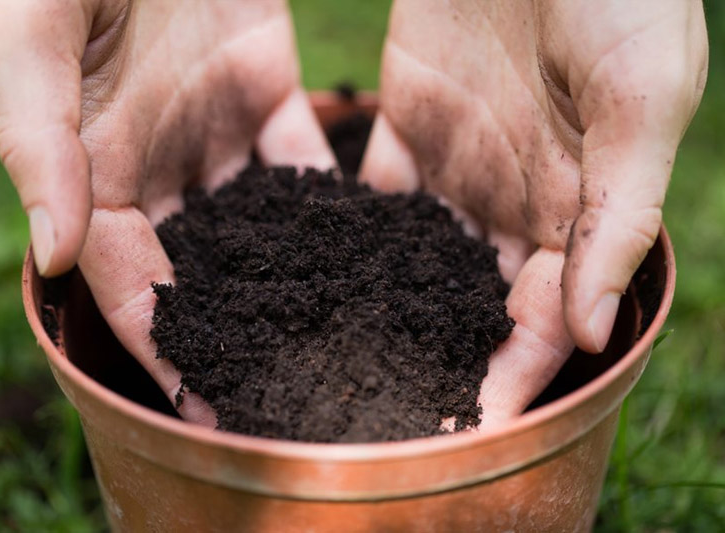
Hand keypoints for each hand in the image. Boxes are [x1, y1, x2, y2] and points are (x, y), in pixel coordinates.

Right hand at [0, 0, 334, 421]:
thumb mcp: (33, 34)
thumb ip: (42, 144)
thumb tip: (57, 258)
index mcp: (96, 166)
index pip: (131, 278)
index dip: (165, 344)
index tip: (206, 406)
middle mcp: (157, 162)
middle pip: (203, 268)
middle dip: (240, 333)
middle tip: (289, 394)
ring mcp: (212, 128)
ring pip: (259, 223)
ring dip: (294, 279)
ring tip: (340, 339)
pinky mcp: (263, 88)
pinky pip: (301, 157)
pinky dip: (329, 202)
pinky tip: (367, 247)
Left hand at [362, 0, 706, 427]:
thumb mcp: (638, 97)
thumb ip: (616, 214)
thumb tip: (591, 330)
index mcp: (576, 206)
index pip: (544, 316)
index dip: (511, 372)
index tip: (468, 427)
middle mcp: (513, 201)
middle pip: (470, 303)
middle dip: (435, 358)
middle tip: (381, 413)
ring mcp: (458, 168)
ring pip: (415, 261)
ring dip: (379, 311)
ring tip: (331, 364)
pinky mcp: (408, 127)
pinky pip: (371, 197)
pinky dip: (344, 237)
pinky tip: (307, 279)